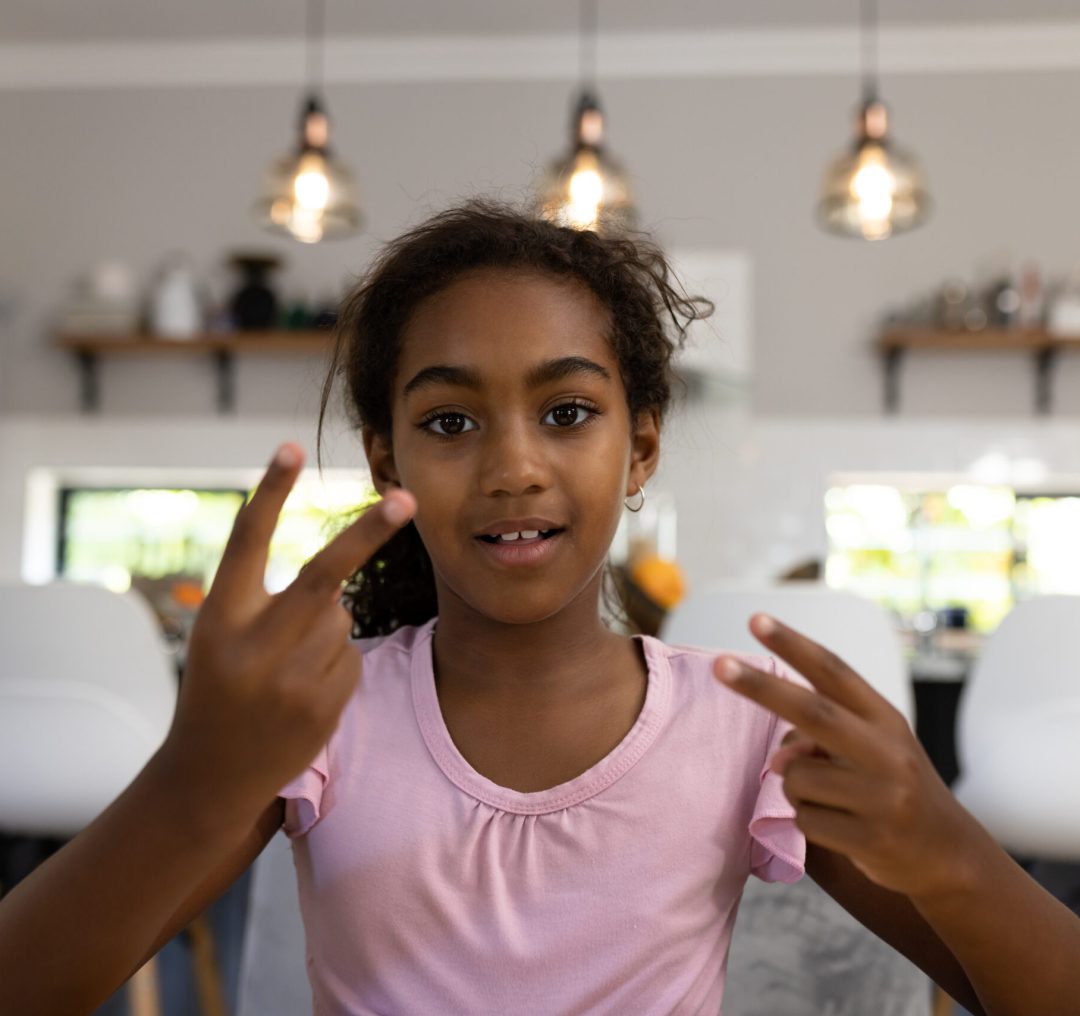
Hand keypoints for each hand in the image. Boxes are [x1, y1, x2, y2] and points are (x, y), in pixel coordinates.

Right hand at [157, 443, 414, 826]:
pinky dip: (334, 662)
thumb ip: (264, 598)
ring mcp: (293, 677)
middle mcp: (255, 643)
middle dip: (369, 533)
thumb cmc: (219, 687)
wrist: (213, 774)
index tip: (290, 447)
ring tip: (285, 670)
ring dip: (324, 629)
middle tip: (407, 498)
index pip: (246, 541)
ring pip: (340, 617)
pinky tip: (302, 694)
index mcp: (220, 616)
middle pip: (325, 573)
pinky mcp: (325, 702)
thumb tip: (344, 577)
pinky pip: (350, 654)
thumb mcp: (219, 637)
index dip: (269, 492)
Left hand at [715, 614, 982, 901]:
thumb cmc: (894, 787)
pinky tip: (840, 827)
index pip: (833, 671)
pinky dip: (807, 821)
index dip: (793, 645)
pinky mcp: (871, 839)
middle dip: (760, 687)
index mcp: (885, 718)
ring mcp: (882, 797)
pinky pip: (805, 820)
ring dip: (793, 786)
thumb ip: (822, 737)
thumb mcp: (870, 749)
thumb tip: (779, 759)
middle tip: (719, 666)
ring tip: (831, 799)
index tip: (756, 620)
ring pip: (796, 777)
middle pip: (812, 711)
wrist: (950, 854)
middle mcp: (887, 751)